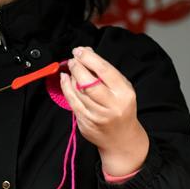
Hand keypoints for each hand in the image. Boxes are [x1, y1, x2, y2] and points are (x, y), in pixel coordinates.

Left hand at [59, 46, 149, 175]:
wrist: (121, 138)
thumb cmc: (120, 108)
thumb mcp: (121, 88)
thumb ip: (105, 72)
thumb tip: (86, 52)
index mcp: (124, 93)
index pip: (104, 71)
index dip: (89, 58)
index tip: (80, 50)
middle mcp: (111, 105)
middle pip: (88, 82)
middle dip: (77, 67)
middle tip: (73, 59)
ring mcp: (97, 115)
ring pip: (78, 91)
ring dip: (71, 76)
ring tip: (72, 68)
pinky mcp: (85, 122)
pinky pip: (71, 101)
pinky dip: (66, 87)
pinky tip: (65, 79)